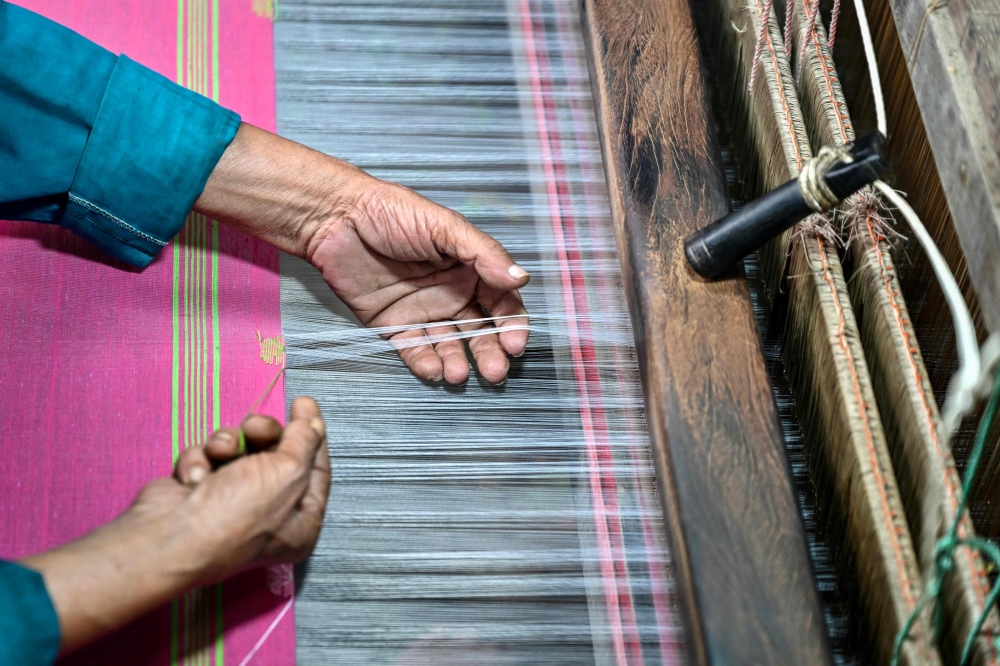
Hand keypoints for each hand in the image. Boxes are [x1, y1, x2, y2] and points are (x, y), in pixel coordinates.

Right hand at [21, 397, 329, 654]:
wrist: (169, 535)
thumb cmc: (239, 512)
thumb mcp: (288, 472)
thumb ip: (305, 440)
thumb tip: (313, 420)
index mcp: (300, 521)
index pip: (316, 468)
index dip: (312, 434)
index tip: (304, 403)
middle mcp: (270, 516)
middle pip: (278, 455)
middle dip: (264, 433)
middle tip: (254, 427)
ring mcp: (232, 505)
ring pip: (240, 451)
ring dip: (228, 444)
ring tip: (219, 452)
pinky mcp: (199, 492)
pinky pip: (209, 459)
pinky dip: (200, 461)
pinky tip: (194, 476)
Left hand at [194, 123, 529, 383]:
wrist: (335, 218)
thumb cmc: (393, 213)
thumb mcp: (444, 226)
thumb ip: (482, 253)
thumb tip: (521, 278)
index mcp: (470, 268)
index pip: (501, 302)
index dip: (512, 325)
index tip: (515, 344)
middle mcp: (451, 293)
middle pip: (479, 330)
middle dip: (489, 352)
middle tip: (494, 372)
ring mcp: (422, 311)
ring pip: (448, 345)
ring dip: (458, 361)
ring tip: (458, 374)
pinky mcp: (392, 325)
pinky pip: (413, 349)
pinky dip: (424, 362)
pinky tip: (433, 371)